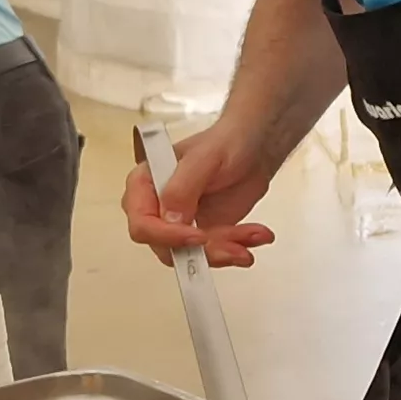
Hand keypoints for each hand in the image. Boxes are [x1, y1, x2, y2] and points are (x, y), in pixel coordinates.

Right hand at [127, 124, 279, 267]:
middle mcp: (157, 209)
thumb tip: (170, 219)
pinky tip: (257, 236)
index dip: (167, 236)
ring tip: (255, 235)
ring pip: (193, 256)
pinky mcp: (203, 235)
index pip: (142, 224)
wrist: (252, 150)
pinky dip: (237, 249)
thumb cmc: (224, 143)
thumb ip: (183, 186)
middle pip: (167, 248)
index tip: (199, 236)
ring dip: (226, 251)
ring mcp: (179, 225)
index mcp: (145, 185)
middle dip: (205, 250)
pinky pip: (214, 253)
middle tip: (235, 244)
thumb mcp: (205, 158)